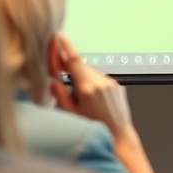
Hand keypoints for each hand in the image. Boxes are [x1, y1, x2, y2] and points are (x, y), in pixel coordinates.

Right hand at [49, 34, 155, 172]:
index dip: (65, 47)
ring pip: (91, 74)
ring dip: (83, 80)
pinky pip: (101, 80)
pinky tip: (93, 100)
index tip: (59, 36)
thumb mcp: (71, 113)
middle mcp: (101, 82)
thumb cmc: (93, 128)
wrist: (118, 136)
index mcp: (87, 88)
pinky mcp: (118, 86)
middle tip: (62, 79)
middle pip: (81, 68)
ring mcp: (111, 83)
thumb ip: (60, 95)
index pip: (73, 61)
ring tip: (83, 100)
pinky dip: (93, 85)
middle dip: (71, 71)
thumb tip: (53, 81)